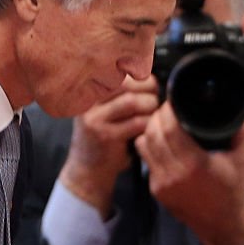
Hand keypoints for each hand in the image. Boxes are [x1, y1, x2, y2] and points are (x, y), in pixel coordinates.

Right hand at [59, 76, 158, 216]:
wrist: (88, 170)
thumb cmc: (104, 140)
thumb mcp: (106, 113)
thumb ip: (122, 96)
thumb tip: (151, 79)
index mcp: (91, 94)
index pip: (119, 73)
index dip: (140, 78)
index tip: (151, 85)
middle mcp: (90, 104)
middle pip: (126, 84)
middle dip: (148, 90)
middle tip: (155, 99)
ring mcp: (95, 119)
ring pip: (132, 102)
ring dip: (150, 107)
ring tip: (152, 114)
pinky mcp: (105, 136)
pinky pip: (136, 123)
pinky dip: (148, 124)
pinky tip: (149, 128)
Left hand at [136, 102, 243, 244]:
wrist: (221, 224)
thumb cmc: (233, 190)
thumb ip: (243, 133)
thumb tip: (239, 113)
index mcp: (194, 164)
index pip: (169, 128)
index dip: (167, 111)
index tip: (173, 101)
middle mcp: (173, 173)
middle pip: (153, 134)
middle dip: (156, 117)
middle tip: (165, 108)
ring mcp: (161, 183)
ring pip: (144, 145)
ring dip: (149, 130)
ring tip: (160, 122)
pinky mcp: (156, 190)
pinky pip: (146, 160)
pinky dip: (150, 146)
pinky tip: (159, 141)